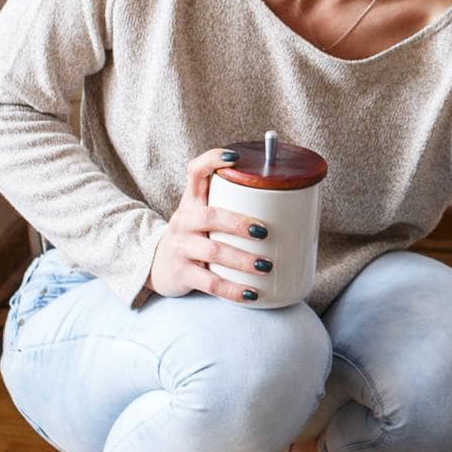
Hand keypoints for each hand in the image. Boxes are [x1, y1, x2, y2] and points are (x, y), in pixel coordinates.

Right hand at [148, 149, 271, 300]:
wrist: (157, 265)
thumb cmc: (195, 236)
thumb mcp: (204, 216)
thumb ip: (232, 207)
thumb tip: (295, 209)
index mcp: (191, 201)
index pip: (195, 171)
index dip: (212, 160)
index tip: (236, 157)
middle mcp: (183, 220)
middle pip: (209, 216)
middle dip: (238, 223)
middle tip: (265, 231)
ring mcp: (181, 247)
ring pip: (212, 252)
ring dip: (242, 259)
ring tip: (266, 265)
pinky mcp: (182, 273)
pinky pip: (209, 283)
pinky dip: (233, 290)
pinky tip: (252, 294)